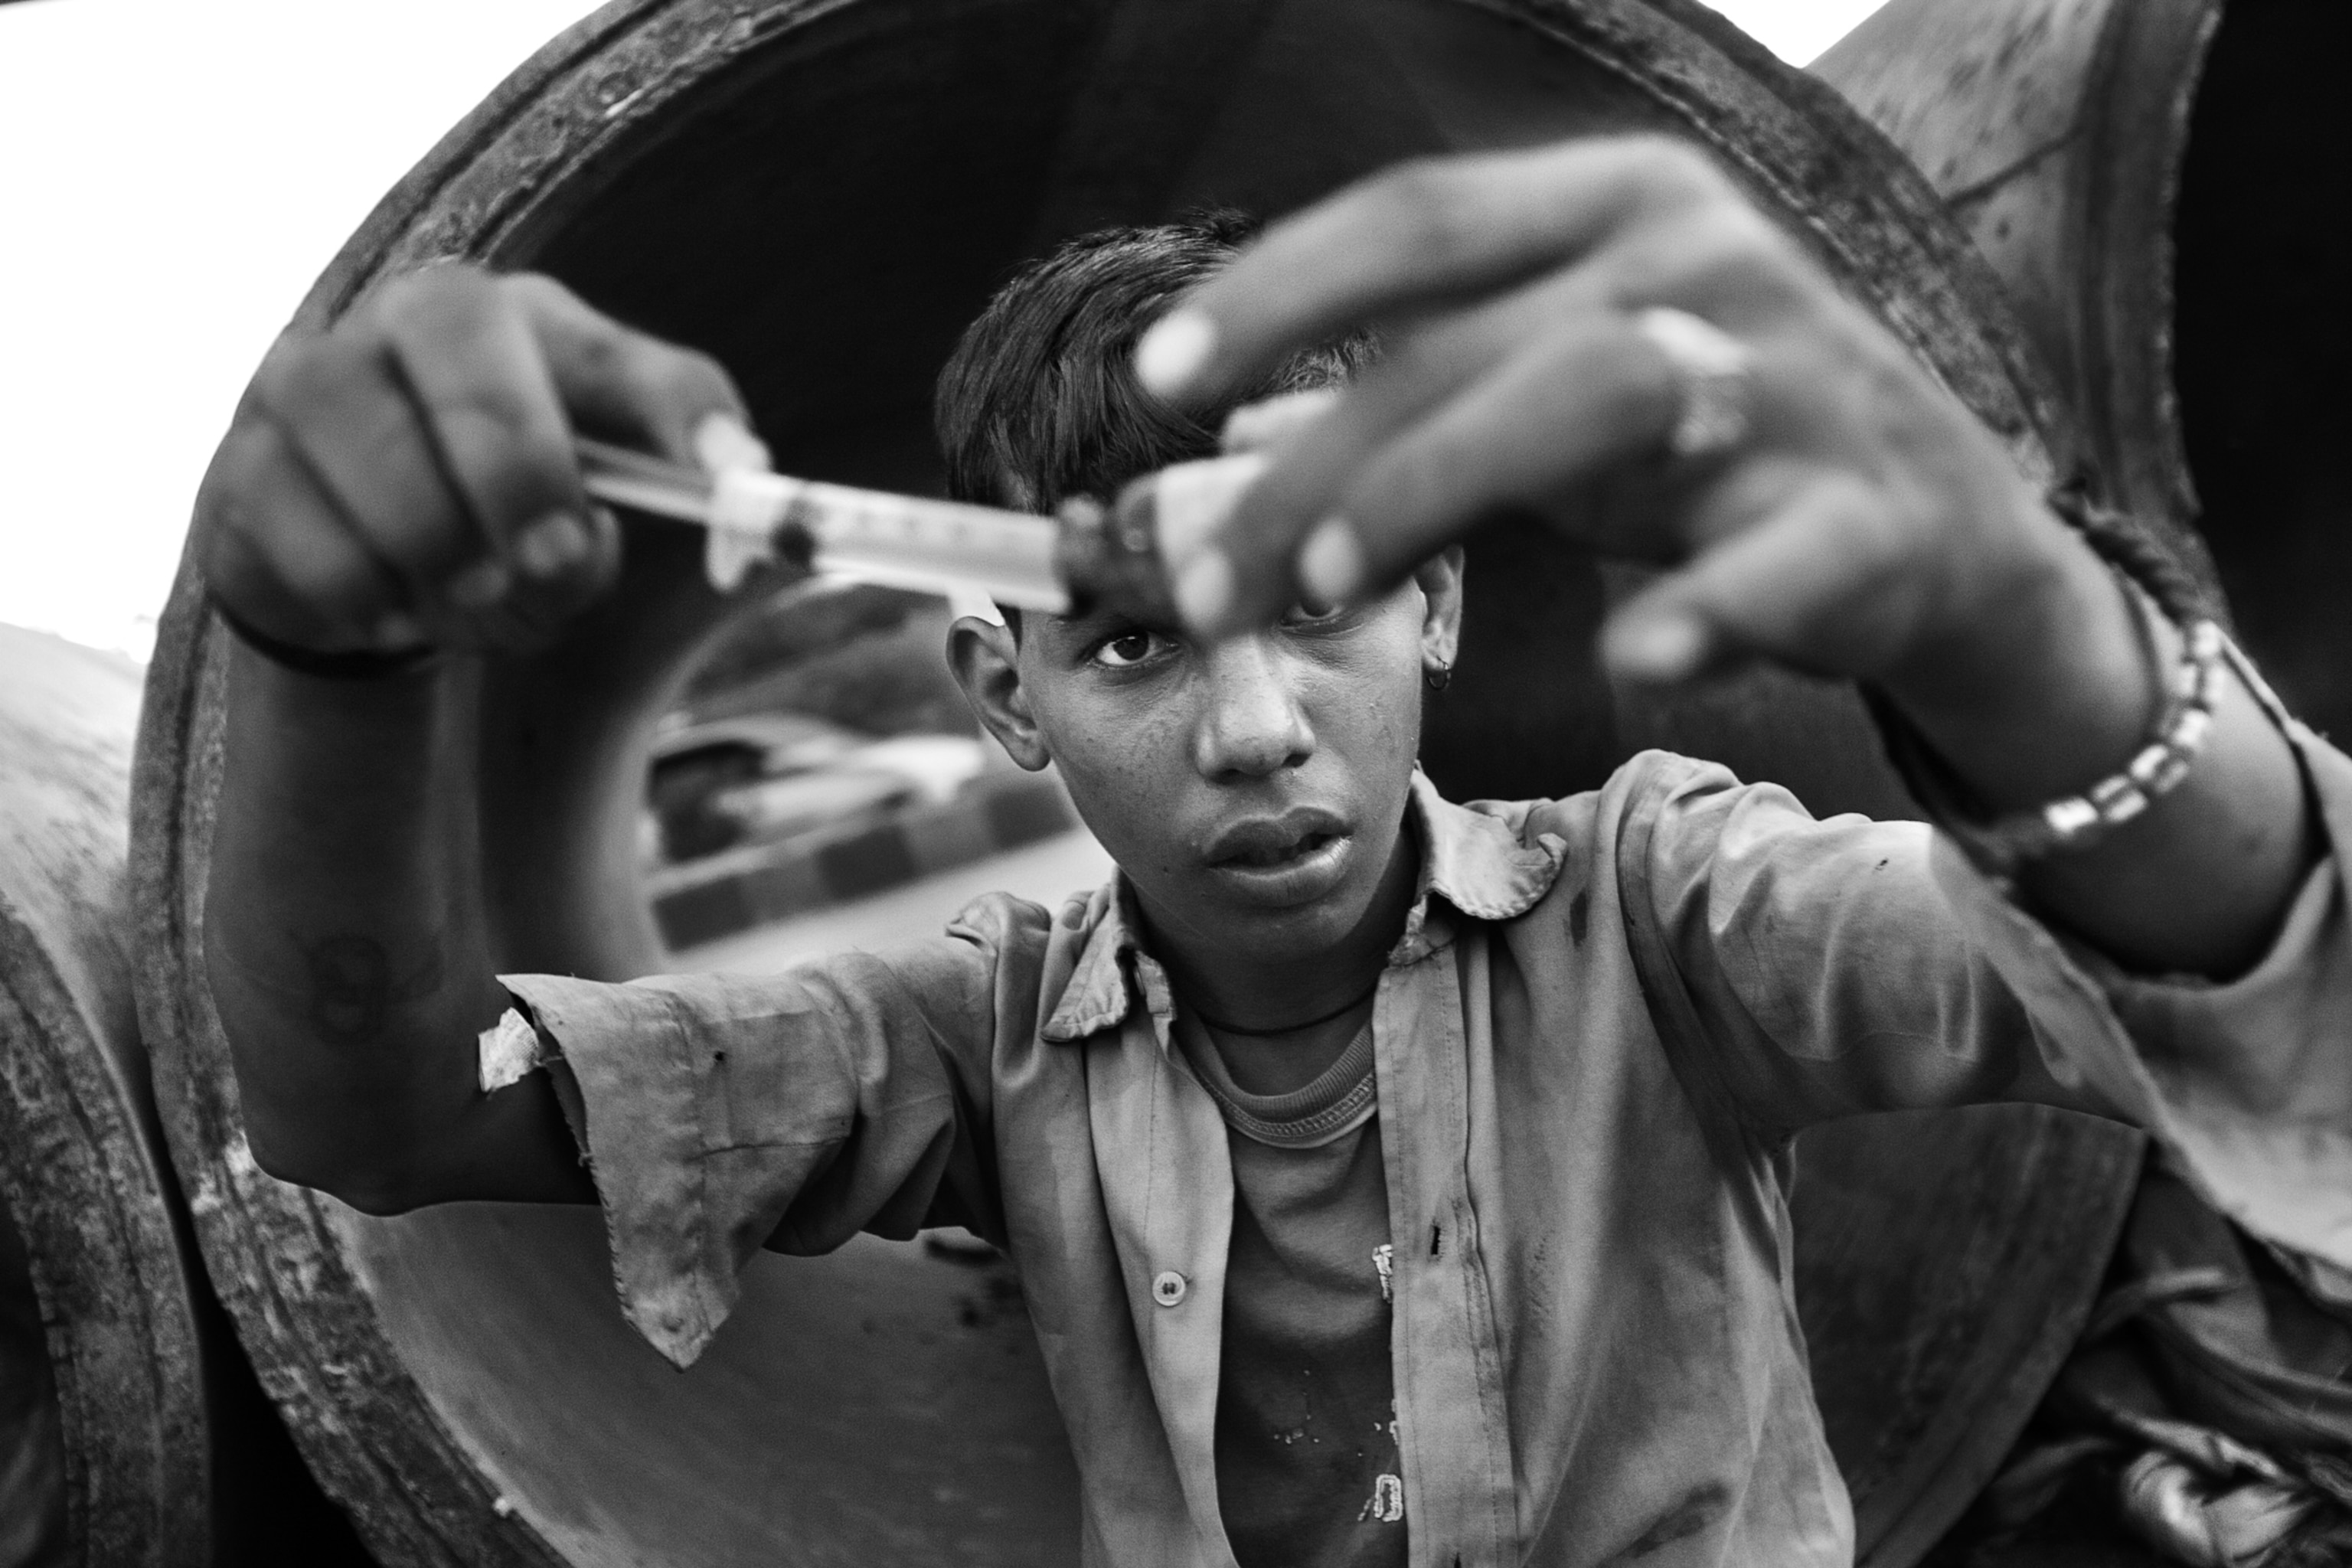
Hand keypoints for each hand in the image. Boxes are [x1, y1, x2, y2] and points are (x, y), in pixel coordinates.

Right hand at [196, 265, 756, 656]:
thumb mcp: (599, 470)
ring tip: (481, 607)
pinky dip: (382, 610)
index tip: (732, 484)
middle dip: (532, 498)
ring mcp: (301, 388)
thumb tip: (745, 505)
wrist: (353, 540)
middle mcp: (397, 322)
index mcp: (507, 312)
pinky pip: (330, 564)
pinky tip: (396, 615)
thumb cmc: (501, 494)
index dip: (680, 415)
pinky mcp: (240, 476)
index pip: (614, 353)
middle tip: (556, 569)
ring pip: (396, 490)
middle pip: (479, 391)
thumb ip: (676, 469)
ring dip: (460, 579)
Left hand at [1130, 135, 2068, 696]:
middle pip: (1469, 339)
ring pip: (1596, 395)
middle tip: (1209, 580)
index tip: (1163, 375)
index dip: (1279, 288)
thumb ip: (1416, 400)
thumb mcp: (1555, 391)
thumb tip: (1240, 446)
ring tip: (1333, 588)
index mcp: (1616, 205)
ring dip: (1444, 485)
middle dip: (1316, 464)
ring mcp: (1793, 381)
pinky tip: (1629, 655)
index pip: (1420, 217)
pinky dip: (1701, 606)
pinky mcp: (1863, 516)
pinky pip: (1776, 558)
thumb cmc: (1708, 445)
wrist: (1946, 533)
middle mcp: (1701, 264)